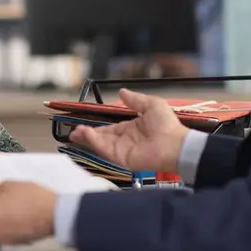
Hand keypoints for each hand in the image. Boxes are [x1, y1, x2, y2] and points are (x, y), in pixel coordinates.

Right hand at [71, 89, 189, 173]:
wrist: (176, 144)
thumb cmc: (168, 126)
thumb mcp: (151, 105)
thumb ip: (135, 100)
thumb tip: (122, 92)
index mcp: (131, 129)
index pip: (109, 130)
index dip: (96, 129)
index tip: (83, 126)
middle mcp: (125, 141)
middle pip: (101, 139)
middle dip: (87, 136)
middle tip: (74, 133)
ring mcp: (123, 151)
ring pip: (101, 145)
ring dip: (88, 139)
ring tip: (76, 133)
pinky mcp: (123, 159)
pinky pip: (106, 150)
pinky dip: (95, 143)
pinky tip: (87, 135)